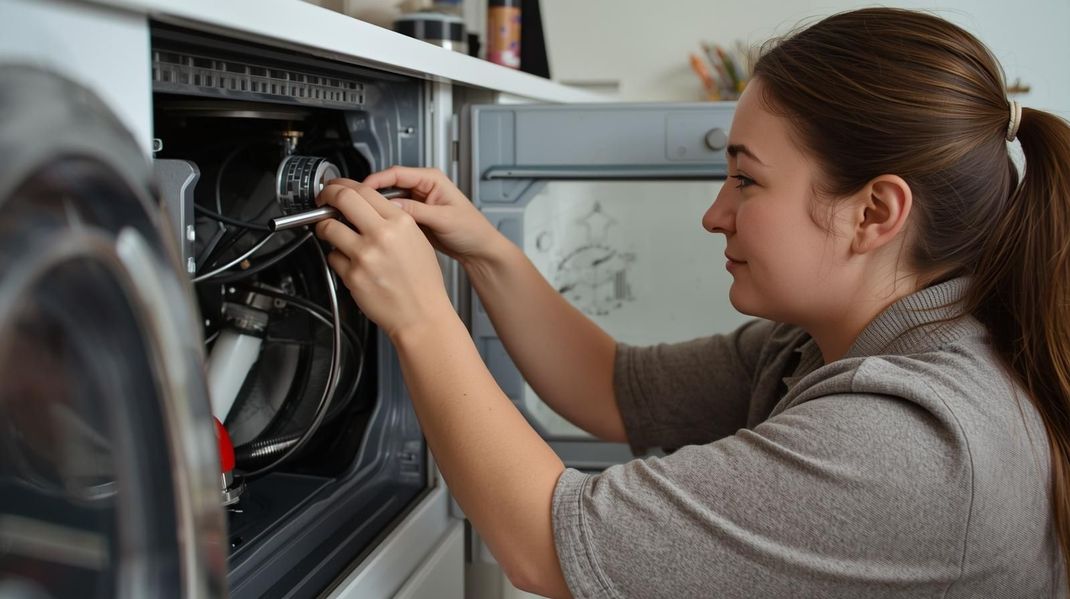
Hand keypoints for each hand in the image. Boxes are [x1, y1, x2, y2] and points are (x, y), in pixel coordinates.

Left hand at [314, 181, 456, 339]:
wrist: (422, 315)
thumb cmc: (423, 283)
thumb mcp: (417, 240)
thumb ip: (393, 220)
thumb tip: (367, 207)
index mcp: (400, 222)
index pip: (364, 189)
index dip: (344, 185)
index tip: (337, 187)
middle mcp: (382, 235)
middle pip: (342, 199)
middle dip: (326, 195)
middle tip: (323, 199)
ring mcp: (365, 255)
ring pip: (328, 227)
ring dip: (324, 227)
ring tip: (330, 231)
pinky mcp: (352, 276)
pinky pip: (332, 257)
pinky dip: (336, 257)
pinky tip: (349, 262)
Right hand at [353, 166, 505, 266]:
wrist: (479, 250)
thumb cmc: (472, 230)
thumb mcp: (444, 218)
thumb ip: (417, 211)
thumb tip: (392, 205)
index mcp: (432, 179)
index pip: (396, 173)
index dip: (376, 180)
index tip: (361, 190)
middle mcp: (423, 187)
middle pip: (388, 185)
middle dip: (371, 194)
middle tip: (355, 203)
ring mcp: (417, 202)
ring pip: (388, 200)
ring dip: (376, 208)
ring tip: (363, 216)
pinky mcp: (414, 217)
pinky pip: (393, 214)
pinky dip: (384, 219)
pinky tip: (376, 227)